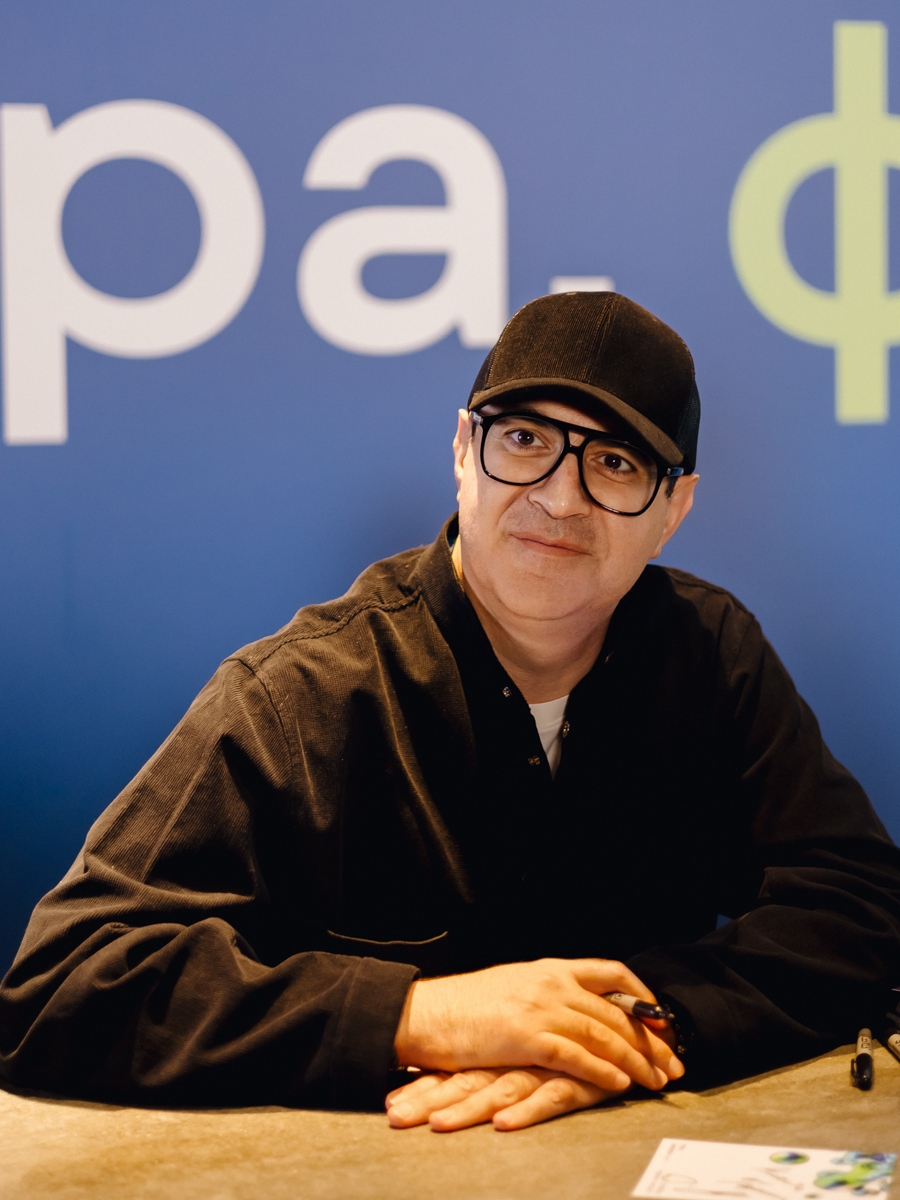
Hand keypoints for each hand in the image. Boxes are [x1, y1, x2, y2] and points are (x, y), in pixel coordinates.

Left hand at [387, 1066, 608, 1130]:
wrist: (622, 1029)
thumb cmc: (570, 1045)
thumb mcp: (526, 1057)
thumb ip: (496, 1072)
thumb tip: (447, 1093)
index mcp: (500, 1050)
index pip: (456, 1071)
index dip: (424, 1087)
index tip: (391, 1107)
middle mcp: (517, 1056)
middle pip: (468, 1080)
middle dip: (430, 1099)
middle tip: (396, 1117)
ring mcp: (544, 1065)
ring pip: (500, 1088)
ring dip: (467, 1108)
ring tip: (437, 1125)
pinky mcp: (574, 1078)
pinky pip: (549, 1096)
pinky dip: (526, 1111)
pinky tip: (504, 1123)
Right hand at [393, 958, 683, 1093]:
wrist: (426, 1012)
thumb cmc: (464, 1005)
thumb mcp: (513, 986)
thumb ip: (545, 993)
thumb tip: (571, 1006)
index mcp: (550, 969)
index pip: (610, 972)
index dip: (641, 996)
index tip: (660, 1019)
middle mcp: (551, 984)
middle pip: (616, 1010)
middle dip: (650, 1038)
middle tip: (673, 1061)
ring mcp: (540, 1009)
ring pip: (603, 1034)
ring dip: (636, 1059)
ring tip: (658, 1079)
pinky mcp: (527, 1038)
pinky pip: (576, 1056)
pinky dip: (602, 1070)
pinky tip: (620, 1084)